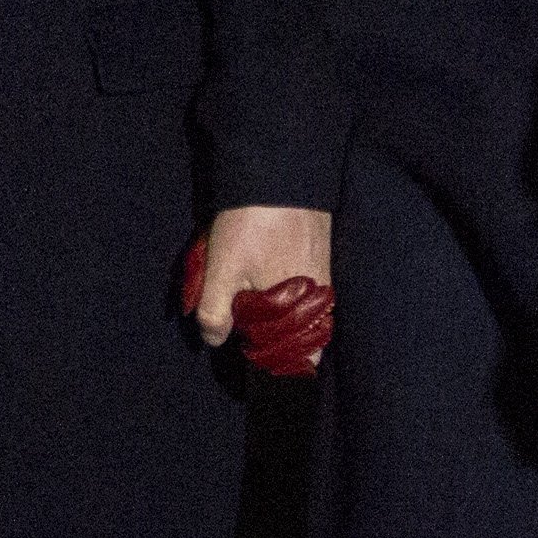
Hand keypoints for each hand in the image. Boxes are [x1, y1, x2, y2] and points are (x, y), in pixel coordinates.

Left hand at [184, 204, 335, 365]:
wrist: (280, 171)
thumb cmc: (252, 224)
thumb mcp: (223, 269)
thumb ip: (216, 312)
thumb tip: (214, 341)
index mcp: (301, 310)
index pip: (303, 361)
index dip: (279, 366)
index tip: (256, 362)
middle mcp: (321, 299)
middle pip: (301, 337)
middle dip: (273, 338)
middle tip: (242, 325)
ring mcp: (323, 277)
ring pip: (301, 313)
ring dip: (277, 313)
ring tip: (249, 297)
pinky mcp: (320, 256)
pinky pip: (304, 290)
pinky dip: (284, 292)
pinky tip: (263, 275)